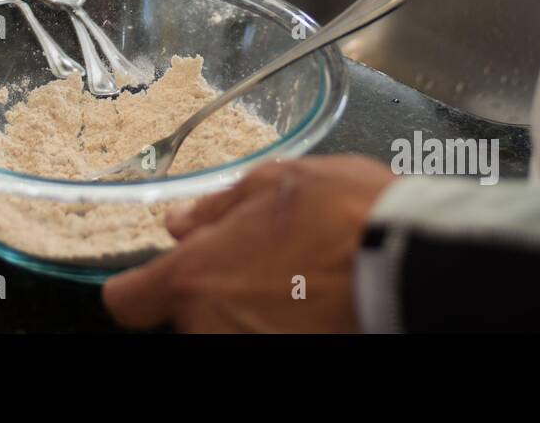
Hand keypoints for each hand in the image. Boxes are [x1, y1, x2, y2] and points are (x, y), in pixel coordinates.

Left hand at [102, 155, 396, 332]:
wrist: (411, 263)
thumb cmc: (346, 214)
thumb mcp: (273, 182)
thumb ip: (217, 207)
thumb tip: (181, 222)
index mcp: (194, 277)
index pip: (127, 302)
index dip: (138, 285)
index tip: (153, 276)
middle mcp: (211, 326)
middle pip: (187, 315)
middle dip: (213, 287)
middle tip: (257, 257)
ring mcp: (251, 349)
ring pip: (227, 327)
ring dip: (250, 305)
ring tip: (297, 274)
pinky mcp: (290, 357)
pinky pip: (267, 335)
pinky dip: (283, 320)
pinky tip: (315, 297)